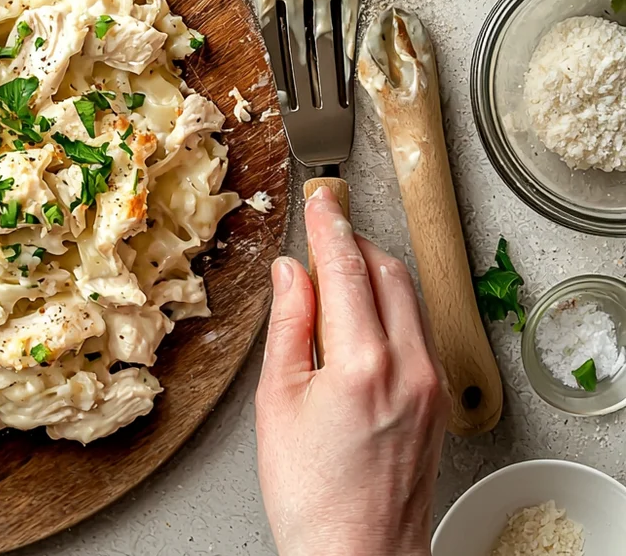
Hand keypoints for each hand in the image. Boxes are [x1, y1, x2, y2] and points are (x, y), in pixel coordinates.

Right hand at [255, 188, 449, 555]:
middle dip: (354, 242)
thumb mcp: (279, 400)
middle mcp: (409, 366)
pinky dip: (390, 305)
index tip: (319, 197)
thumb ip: (289, 324)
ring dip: (374, 271)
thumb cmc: (311, 494)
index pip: (346, 267)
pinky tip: (359, 316)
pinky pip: (419, 328)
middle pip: (388, 271)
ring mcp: (432, 382)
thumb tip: (289, 272)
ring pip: (409, 296)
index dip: (328, 225)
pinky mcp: (439, 399)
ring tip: (334, 272)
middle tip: (322, 230)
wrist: (360, 555)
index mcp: (363, 362)